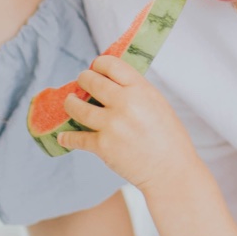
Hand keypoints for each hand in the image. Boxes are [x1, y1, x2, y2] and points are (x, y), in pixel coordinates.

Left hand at [55, 55, 197, 188]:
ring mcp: (112, 125)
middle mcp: (125, 103)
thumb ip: (136, 91)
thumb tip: (111, 81)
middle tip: (81, 85)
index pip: (111, 64)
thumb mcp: (158, 104)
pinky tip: (65, 136)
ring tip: (71, 103)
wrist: (171, 170)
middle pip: (90, 81)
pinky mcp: (102, 146)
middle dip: (82, 81)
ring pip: (76, 107)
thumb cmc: (169, 138)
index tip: (95, 69)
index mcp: (141, 90)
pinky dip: (67, 137)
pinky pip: (76, 137)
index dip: (98, 65)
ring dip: (70, 104)